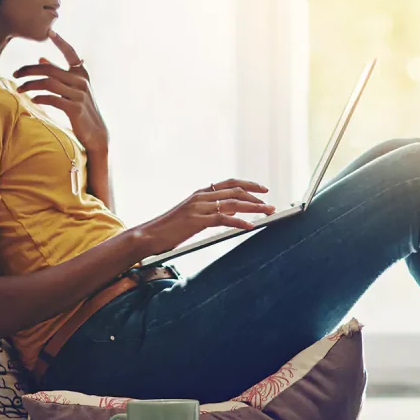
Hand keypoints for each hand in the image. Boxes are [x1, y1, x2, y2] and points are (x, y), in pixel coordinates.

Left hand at [13, 30, 108, 150]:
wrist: (96, 133)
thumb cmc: (82, 109)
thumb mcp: (73, 89)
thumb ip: (59, 74)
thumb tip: (41, 58)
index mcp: (82, 73)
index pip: (70, 53)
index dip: (61, 42)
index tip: (50, 32)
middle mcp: (82, 81)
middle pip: (50, 69)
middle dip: (29, 70)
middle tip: (15, 74)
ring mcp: (79, 94)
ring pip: (48, 83)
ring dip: (30, 85)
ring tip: (19, 89)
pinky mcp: (75, 108)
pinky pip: (52, 99)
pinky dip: (39, 98)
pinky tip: (32, 100)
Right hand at [134, 179, 275, 255]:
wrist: (149, 235)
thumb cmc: (169, 229)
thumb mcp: (192, 216)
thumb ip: (211, 212)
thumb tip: (231, 213)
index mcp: (200, 193)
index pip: (230, 184)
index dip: (249, 184)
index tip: (263, 189)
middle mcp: (201, 197)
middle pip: (236, 191)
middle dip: (257, 197)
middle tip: (271, 205)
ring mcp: (199, 208)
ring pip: (233, 204)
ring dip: (254, 208)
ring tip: (268, 213)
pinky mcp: (197, 221)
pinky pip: (223, 219)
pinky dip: (239, 222)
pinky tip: (250, 226)